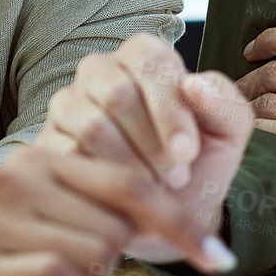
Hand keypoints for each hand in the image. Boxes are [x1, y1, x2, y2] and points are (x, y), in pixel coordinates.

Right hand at [0, 144, 226, 275]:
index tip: (216, 256)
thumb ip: (97, 204)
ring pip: (96, 251)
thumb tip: (165, 211)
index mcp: (40, 155)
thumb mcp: (45, 217)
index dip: (180, 221)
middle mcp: (20, 174)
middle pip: (120, 220)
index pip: (132, 179)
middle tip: (76, 273)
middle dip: (114, 257)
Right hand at [35, 34, 251, 267]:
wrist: (169, 218)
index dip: (169, 109)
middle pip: (116, 93)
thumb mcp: (228, 135)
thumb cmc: (199, 166)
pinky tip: (123, 204)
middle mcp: (101, 72)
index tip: (186, 153)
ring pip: (91, 126)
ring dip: (129, 167)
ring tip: (154, 192)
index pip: (149, 60)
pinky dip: (101, 186)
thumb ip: (224, 104)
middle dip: (151, 143)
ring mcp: (69, 106)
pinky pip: (67, 158)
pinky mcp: (48, 144)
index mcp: (144, 56)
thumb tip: (193, 84)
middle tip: (175, 179)